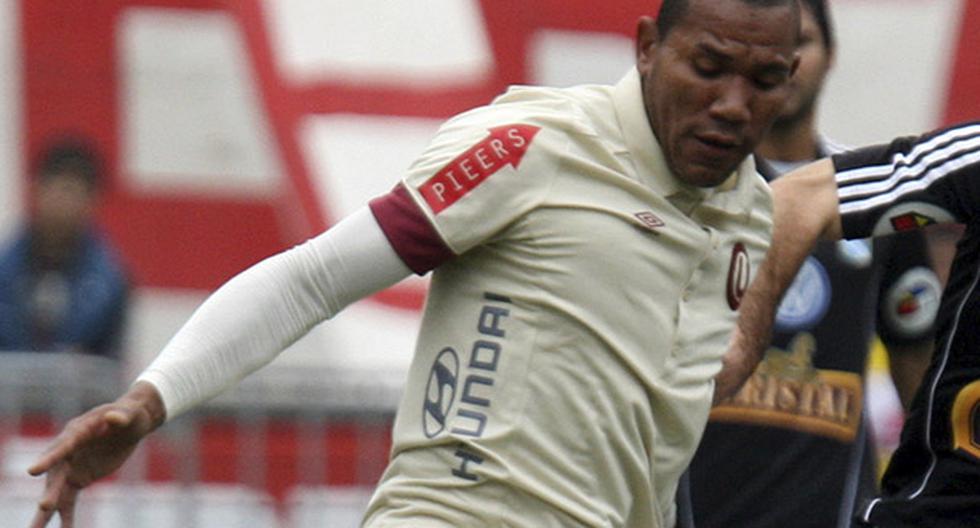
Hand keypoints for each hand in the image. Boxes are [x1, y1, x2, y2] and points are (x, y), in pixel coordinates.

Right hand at [27, 382, 164, 527]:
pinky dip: (66, 515)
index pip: (63, 446)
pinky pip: (69, 499)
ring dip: (48, 510)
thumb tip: (113, 417)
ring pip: (57, 490)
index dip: (49, 458)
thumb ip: (121, 416)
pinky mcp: (78, 478)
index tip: (33, 471)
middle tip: (45, 506)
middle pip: (57, 472)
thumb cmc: (130, 415)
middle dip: (51, 489)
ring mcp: (71, 466)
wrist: (130, 423)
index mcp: (78, 430)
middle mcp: (68, 450)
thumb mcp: (130, 414)